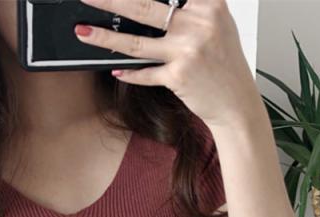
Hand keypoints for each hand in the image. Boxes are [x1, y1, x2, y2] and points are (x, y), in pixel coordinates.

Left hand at [74, 0, 261, 129]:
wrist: (236, 103)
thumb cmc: (224, 64)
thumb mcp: (216, 24)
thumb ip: (191, 9)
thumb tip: (150, 4)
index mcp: (210, 4)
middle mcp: (199, 23)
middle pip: (143, 7)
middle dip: (110, 1)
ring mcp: (187, 50)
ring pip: (136, 42)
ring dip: (104, 37)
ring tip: (83, 31)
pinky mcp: (178, 76)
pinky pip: (144, 72)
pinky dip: (128, 73)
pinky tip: (114, 69)